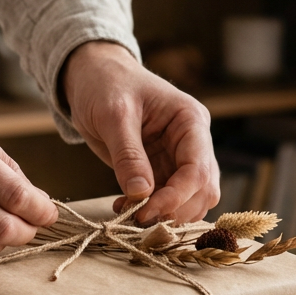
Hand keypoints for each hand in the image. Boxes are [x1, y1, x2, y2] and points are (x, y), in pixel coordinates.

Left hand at [61, 42, 219, 222]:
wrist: (93, 76)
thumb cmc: (106, 84)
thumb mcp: (113, 115)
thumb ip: (128, 154)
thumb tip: (140, 194)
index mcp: (190, 121)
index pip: (198, 170)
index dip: (176, 197)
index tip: (145, 212)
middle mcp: (193, 142)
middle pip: (203, 191)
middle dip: (174, 210)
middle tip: (137, 219)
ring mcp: (179, 157)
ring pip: (190, 200)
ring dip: (165, 215)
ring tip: (128, 213)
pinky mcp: (162, 170)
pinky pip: (168, 200)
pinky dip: (152, 211)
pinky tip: (125, 207)